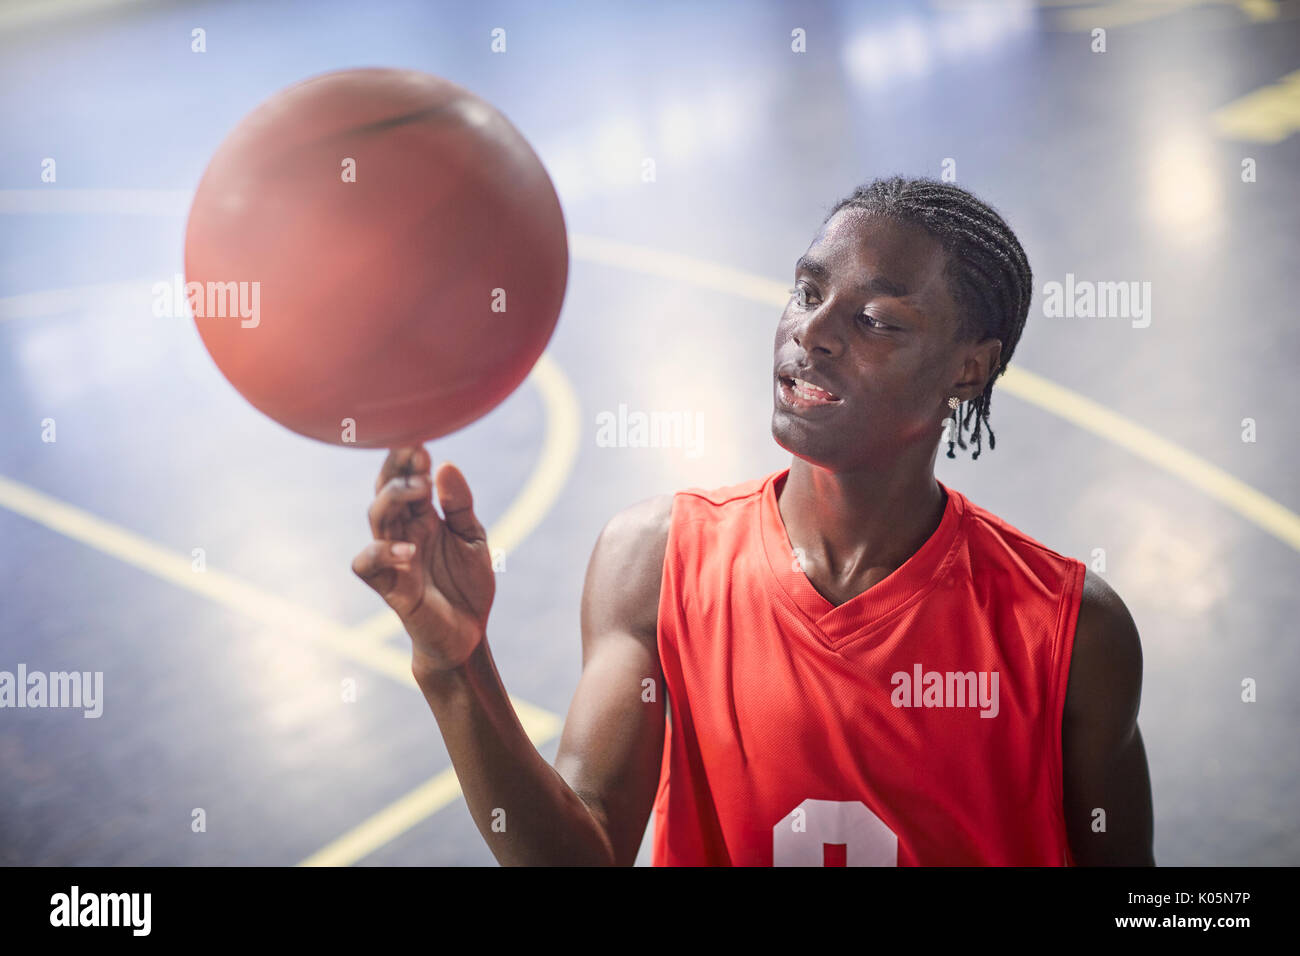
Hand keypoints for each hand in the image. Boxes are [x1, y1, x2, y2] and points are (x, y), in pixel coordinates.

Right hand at [351, 446, 494, 674]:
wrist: (469, 634)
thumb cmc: (468, 586)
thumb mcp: (474, 540)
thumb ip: (460, 506)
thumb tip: (446, 465)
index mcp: (423, 517)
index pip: (407, 478)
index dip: (410, 458)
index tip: (422, 438)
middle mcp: (404, 531)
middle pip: (386, 490)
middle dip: (396, 467)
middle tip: (415, 451)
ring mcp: (393, 557)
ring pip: (375, 518)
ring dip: (393, 498)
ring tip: (419, 488)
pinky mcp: (389, 586)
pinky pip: (367, 563)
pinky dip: (383, 552)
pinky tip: (409, 548)